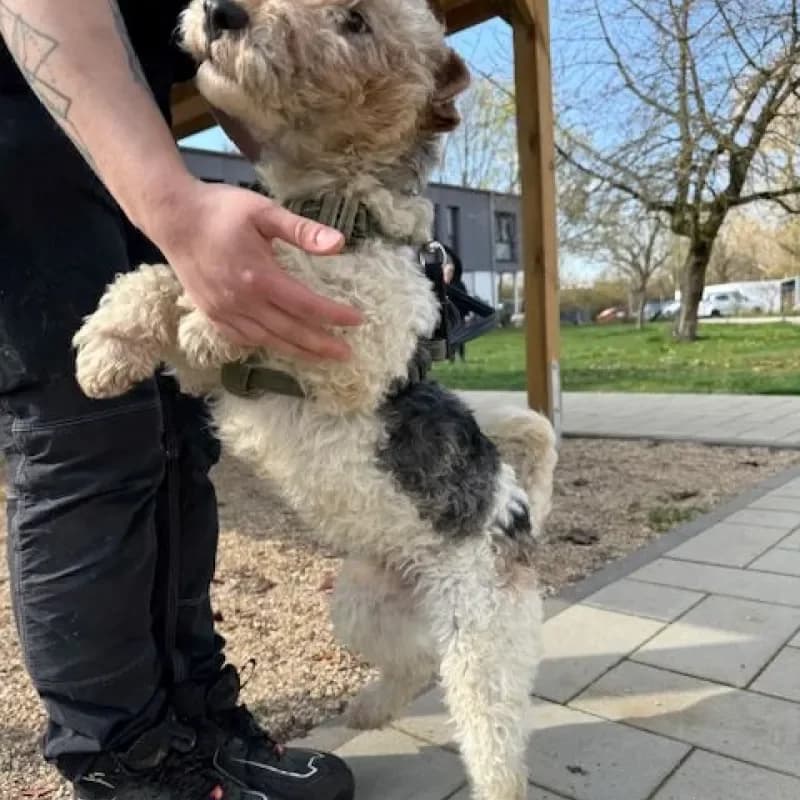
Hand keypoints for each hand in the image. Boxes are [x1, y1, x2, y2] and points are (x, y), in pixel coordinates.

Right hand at [145, 177, 361, 360]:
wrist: (172, 218)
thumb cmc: (220, 210)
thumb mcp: (264, 211)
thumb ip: (302, 230)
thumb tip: (339, 244)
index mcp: (259, 277)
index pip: (306, 305)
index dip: (334, 315)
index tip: (357, 320)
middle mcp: (242, 302)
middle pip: (291, 332)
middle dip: (321, 345)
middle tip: (346, 354)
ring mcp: (224, 313)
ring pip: (268, 341)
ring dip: (298, 352)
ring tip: (321, 358)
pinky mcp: (212, 315)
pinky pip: (244, 340)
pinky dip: (267, 346)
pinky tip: (282, 347)